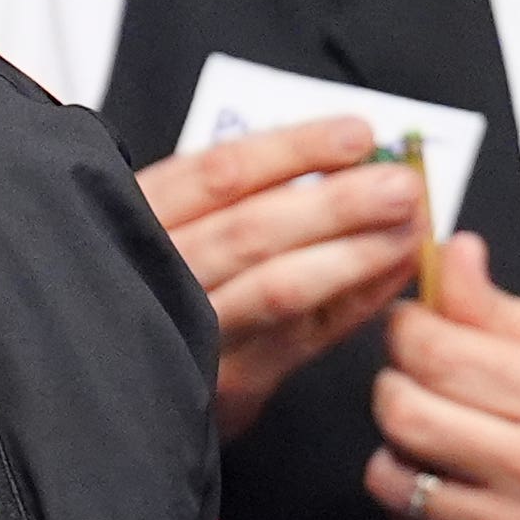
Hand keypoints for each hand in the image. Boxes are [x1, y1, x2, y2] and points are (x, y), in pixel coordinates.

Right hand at [139, 116, 424, 442]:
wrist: (112, 382)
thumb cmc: (159, 282)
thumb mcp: (172, 220)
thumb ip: (239, 192)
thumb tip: (345, 152)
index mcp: (141, 216)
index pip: (219, 173)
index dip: (295, 150)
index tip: (358, 134)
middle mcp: (160, 273)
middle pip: (252, 229)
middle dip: (337, 202)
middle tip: (402, 184)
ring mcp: (192, 334)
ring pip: (278, 287)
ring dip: (352, 254)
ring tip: (407, 228)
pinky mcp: (228, 384)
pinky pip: (303, 339)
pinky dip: (355, 303)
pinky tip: (392, 275)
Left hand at [362, 232, 519, 519]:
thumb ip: (506, 308)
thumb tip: (453, 258)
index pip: (436, 352)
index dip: (407, 328)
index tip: (414, 325)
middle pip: (403, 411)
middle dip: (394, 382)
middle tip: (417, 379)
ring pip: (393, 476)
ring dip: (396, 447)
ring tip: (431, 435)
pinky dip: (408, 506)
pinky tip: (443, 486)